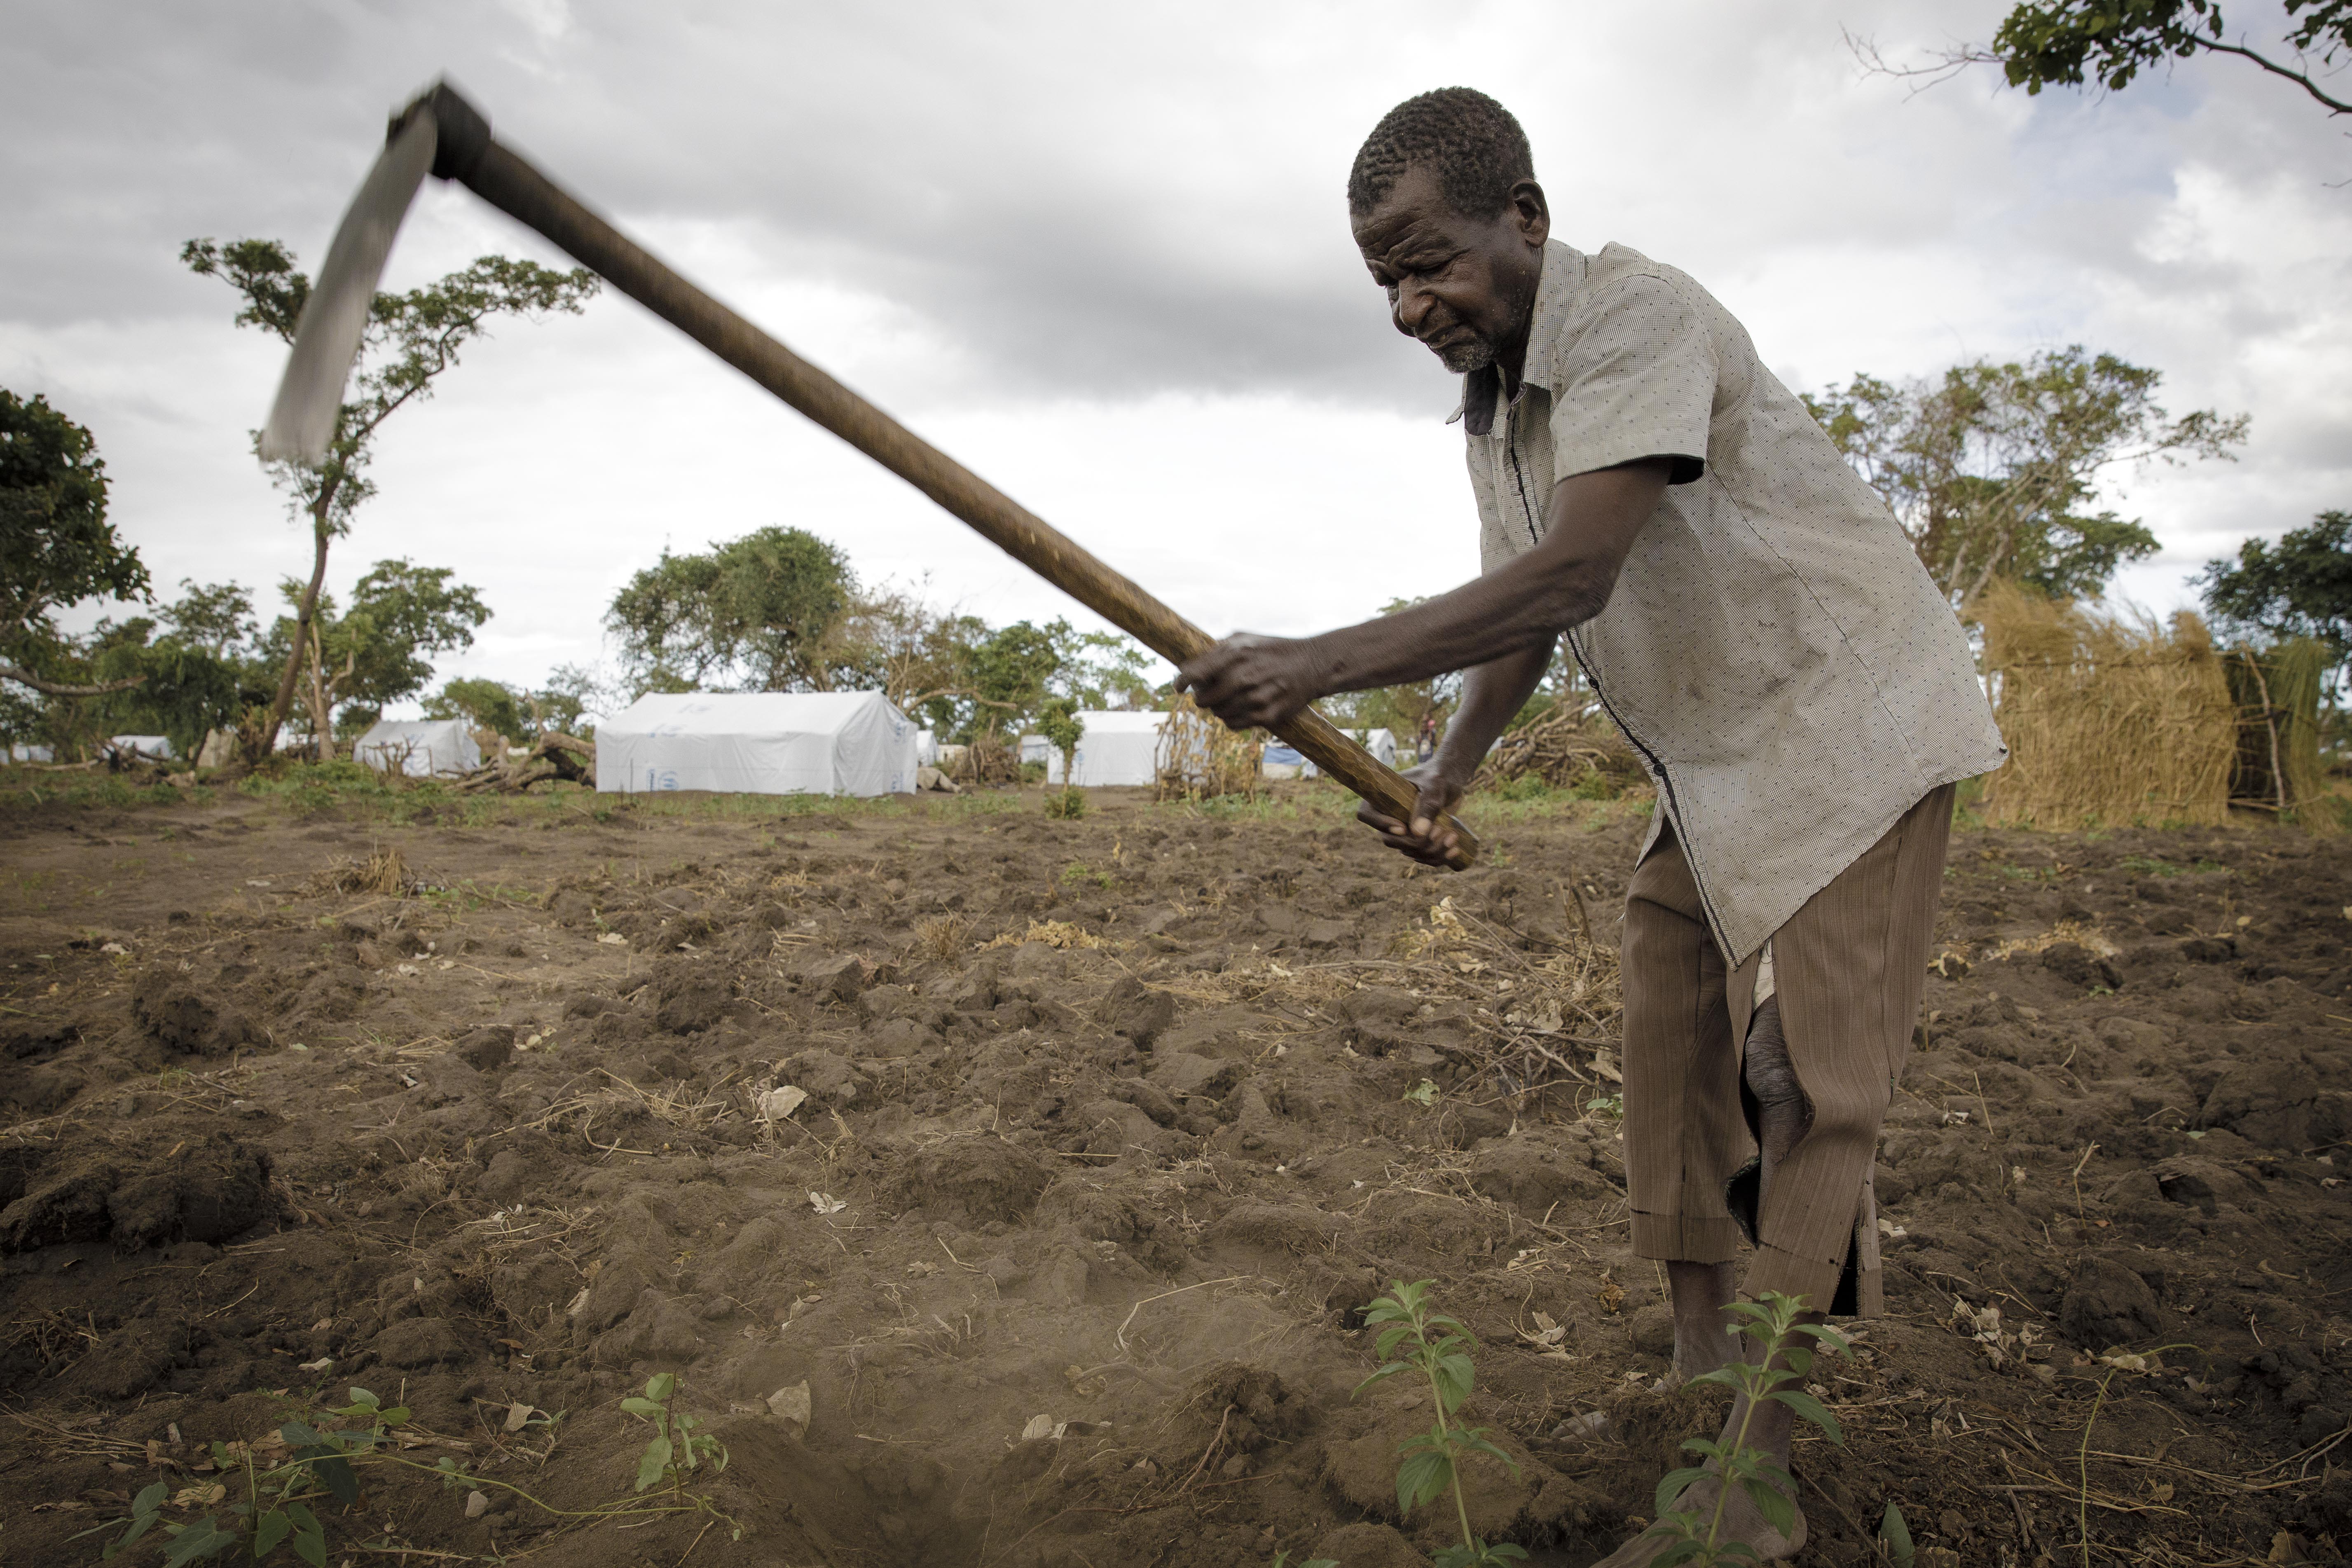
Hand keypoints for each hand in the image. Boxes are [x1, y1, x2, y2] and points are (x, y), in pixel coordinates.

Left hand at [1173, 633, 1326, 730]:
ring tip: (1228, 698)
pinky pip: (1233, 725)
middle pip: (1203, 700)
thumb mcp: (1243, 638)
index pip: (1194, 674)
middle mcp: (1244, 678)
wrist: (1312, 664)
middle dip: (1201, 697)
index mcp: (1235, 654)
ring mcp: (1256, 699)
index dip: (1182, 682)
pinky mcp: (1267, 716)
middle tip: (1207, 692)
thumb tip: (1188, 668)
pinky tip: (1240, 708)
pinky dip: (1231, 719)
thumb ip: (1215, 651)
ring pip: (1218, 714)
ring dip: (1217, 708)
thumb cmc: (1272, 649)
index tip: (1179, 687)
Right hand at [1356, 760, 1467, 866]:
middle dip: (1415, 843)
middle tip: (1439, 830)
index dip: (1380, 825)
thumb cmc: (1439, 776)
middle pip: (1390, 841)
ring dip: (1431, 851)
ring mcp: (1404, 831)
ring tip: (1452, 836)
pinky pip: (1423, 857)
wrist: (1451, 780)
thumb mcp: (1434, 785)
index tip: (1403, 827)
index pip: (1367, 815)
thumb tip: (1417, 834)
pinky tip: (1454, 850)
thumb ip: (1427, 806)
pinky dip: (1438, 858)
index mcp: (1383, 798)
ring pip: (1409, 852)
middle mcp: (1389, 817)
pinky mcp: (1419, 839)